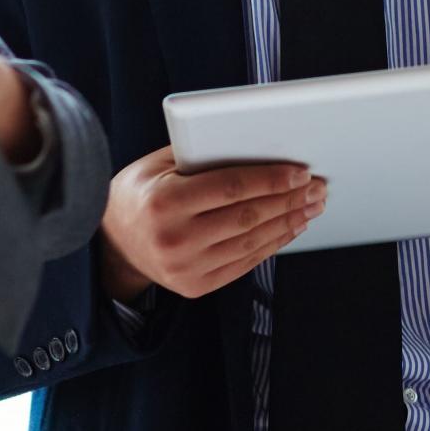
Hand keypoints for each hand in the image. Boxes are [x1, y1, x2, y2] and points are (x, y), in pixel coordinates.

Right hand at [98, 145, 324, 301]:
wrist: (112, 245)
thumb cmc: (138, 195)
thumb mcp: (156, 165)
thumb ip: (199, 154)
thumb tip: (254, 144)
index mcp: (164, 202)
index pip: (230, 188)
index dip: (270, 179)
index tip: (300, 171)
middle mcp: (175, 239)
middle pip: (247, 216)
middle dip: (289, 200)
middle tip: (316, 187)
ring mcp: (186, 267)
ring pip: (251, 242)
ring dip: (288, 222)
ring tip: (311, 206)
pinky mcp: (195, 286)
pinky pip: (244, 263)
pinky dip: (272, 244)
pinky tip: (290, 227)